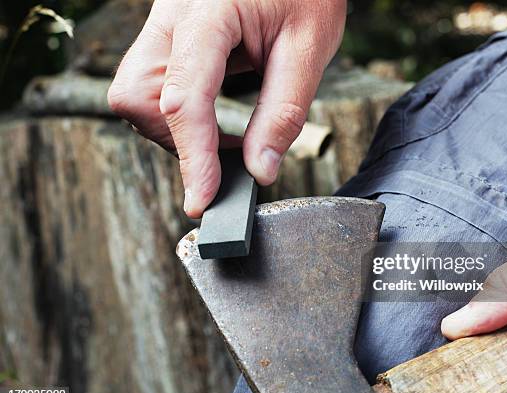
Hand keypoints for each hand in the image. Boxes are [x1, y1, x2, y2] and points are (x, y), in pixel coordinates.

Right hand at [107, 0, 345, 217]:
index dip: (193, 155)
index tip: (204, 199)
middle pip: (138, 97)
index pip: (184, 95)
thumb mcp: (309, 47)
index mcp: (208, 12)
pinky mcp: (167, 35)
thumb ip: (283, 111)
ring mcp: (163, 23)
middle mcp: (171, 15)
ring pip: (136, 94)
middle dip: (176, 139)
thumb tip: (261, 170)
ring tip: (224, 137)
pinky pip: (151, 84)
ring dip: (175, 129)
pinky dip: (178, 114)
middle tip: (224, 158)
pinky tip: (212, 118)